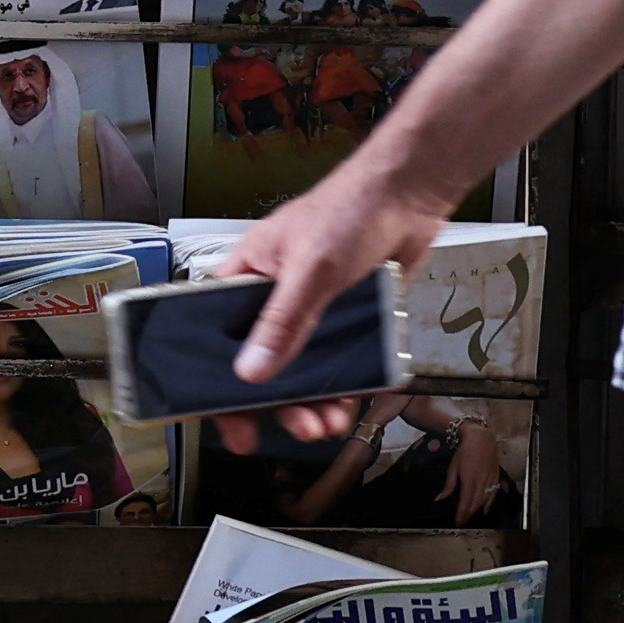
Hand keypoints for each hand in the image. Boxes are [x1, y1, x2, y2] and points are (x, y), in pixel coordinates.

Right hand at [208, 143, 457, 451]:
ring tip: (327, 421)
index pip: (214, 335)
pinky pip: (338, 368)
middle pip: (260, 365)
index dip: (214, 379)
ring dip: (312, 404)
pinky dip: (342, 390)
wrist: (410, 195)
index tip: (224, 414)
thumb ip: (283, 321)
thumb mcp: (310, 268)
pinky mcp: (346, 323)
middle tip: (292, 427)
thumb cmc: (351, 208)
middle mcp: (274, 299)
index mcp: (246, 277)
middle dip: (275, 403)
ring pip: (301, 374)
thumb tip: (253, 370)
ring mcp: (311, 313)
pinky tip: (349, 404)